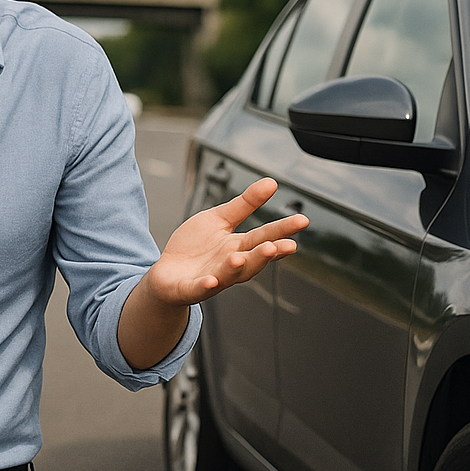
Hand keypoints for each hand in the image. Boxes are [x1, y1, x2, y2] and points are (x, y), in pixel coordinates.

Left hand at [144, 178, 308, 305]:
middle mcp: (231, 264)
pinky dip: (207, 286)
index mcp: (239, 246)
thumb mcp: (219, 219)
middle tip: (286, 245)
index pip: (265, 237)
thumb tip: (271, 182)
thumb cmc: (195, 247)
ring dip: (238, 268)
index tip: (302, 221)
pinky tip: (212, 281)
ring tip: (240, 258)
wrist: (167, 274)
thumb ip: (245, 204)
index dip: (283, 231)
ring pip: (230, 275)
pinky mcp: (191, 288)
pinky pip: (200, 288)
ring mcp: (213, 278)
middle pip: (253, 258)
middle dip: (268, 253)